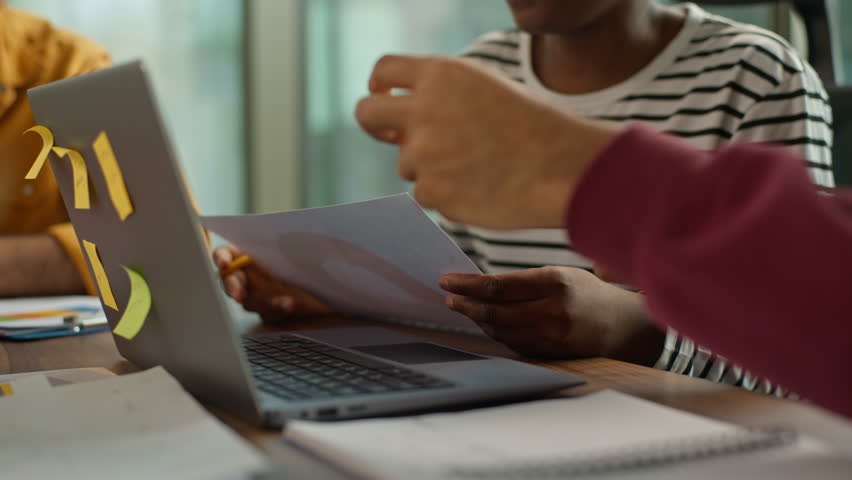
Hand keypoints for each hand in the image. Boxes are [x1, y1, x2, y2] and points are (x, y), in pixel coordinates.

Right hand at [213, 245, 334, 322]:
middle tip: (240, 295)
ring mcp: (259, 295)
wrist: (333, 288)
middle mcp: (252, 275)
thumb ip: (295, 239)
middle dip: (233, 287)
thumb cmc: (317, 261)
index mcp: (253, 254)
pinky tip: (295, 306)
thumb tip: (294, 235)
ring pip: (252, 302)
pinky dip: (281, 311)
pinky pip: (270, 315)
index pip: (226, 254)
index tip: (224, 264)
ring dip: (268, 302)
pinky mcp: (272, 312)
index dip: (221, 258)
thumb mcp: (307, 245)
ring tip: (289, 302)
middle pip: (230, 282)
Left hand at [355, 55, 617, 229]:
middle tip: (392, 137)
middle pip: (367, 114)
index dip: (379, 86)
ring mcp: (424, 154)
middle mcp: (424, 110)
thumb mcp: (485, 87)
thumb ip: (441, 94)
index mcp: (441, 75)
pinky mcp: (432, 192)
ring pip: (407, 163)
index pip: (384, 70)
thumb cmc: (533, 128)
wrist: (562, 168)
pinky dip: (447, 195)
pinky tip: (481, 187)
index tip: (383, 97)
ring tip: (477, 167)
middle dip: (375, 125)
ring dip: (430, 168)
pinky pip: (426, 194)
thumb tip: (403, 118)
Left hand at [440, 266, 664, 363]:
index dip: (468, 285)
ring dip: (477, 319)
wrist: (622, 326)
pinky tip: (485, 322)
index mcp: (554, 282)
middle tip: (449, 297)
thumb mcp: (559, 274)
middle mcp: (553, 311)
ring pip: (501, 330)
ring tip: (463, 307)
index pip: (499, 286)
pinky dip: (495, 332)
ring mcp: (552, 336)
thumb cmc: (585, 293)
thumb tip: (480, 286)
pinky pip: (513, 344)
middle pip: (495, 311)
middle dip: (466, 304)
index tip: (447, 280)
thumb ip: (524, 281)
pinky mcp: (550, 354)